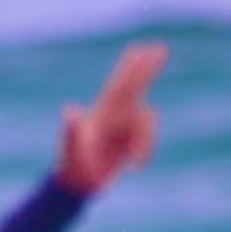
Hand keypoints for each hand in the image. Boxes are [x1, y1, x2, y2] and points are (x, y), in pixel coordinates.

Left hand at [55, 40, 166, 194]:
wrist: (76, 183)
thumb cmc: (72, 166)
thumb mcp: (71, 150)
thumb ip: (71, 130)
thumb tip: (70, 110)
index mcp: (101, 112)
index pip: (120, 86)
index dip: (131, 68)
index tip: (140, 49)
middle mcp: (112, 114)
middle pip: (134, 87)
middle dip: (146, 70)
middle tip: (160, 48)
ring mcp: (121, 126)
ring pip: (146, 121)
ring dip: (146, 142)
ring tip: (135, 164)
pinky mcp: (127, 139)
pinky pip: (146, 138)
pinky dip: (145, 151)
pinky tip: (135, 167)